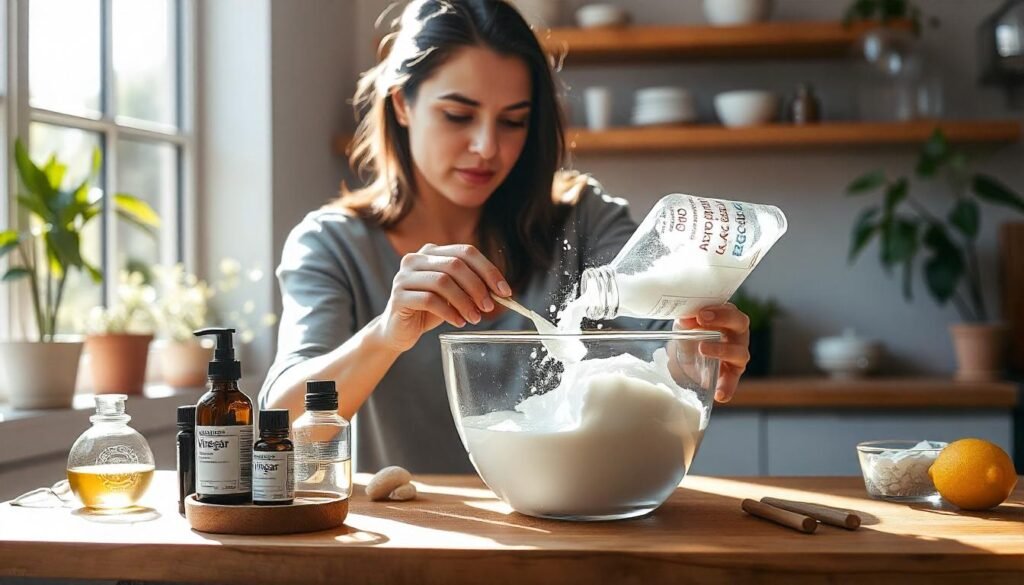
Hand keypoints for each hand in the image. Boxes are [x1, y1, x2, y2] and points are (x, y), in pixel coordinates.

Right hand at [378, 244, 510, 351]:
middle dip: (477, 287)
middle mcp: (415, 258)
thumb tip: (500, 291)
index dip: (488, 270)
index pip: (466, 252)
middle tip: (489, 307)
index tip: (504, 291)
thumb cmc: (429, 310)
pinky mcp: (398, 296)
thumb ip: (472, 287)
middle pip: (455, 265)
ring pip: (442, 282)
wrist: (398, 330)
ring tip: (474, 318)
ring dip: (464, 301)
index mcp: (432, 252)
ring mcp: (404, 276)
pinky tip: (458, 322)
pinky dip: (449, 312)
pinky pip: (428, 300)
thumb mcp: (454, 295)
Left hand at [675, 302, 749, 402]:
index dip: (719, 311)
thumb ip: (686, 321)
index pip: (730, 309)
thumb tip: (684, 319)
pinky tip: (719, 394)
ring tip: (702, 349)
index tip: (701, 314)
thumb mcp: (685, 325)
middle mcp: (738, 334)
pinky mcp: (733, 372)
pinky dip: (728, 388)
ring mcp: (737, 353)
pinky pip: (733, 380)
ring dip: (722, 351)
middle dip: (723, 320)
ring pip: (740, 352)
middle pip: (741, 324)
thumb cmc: (691, 332)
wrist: (686, 354)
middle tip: (702, 321)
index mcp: (728, 317)